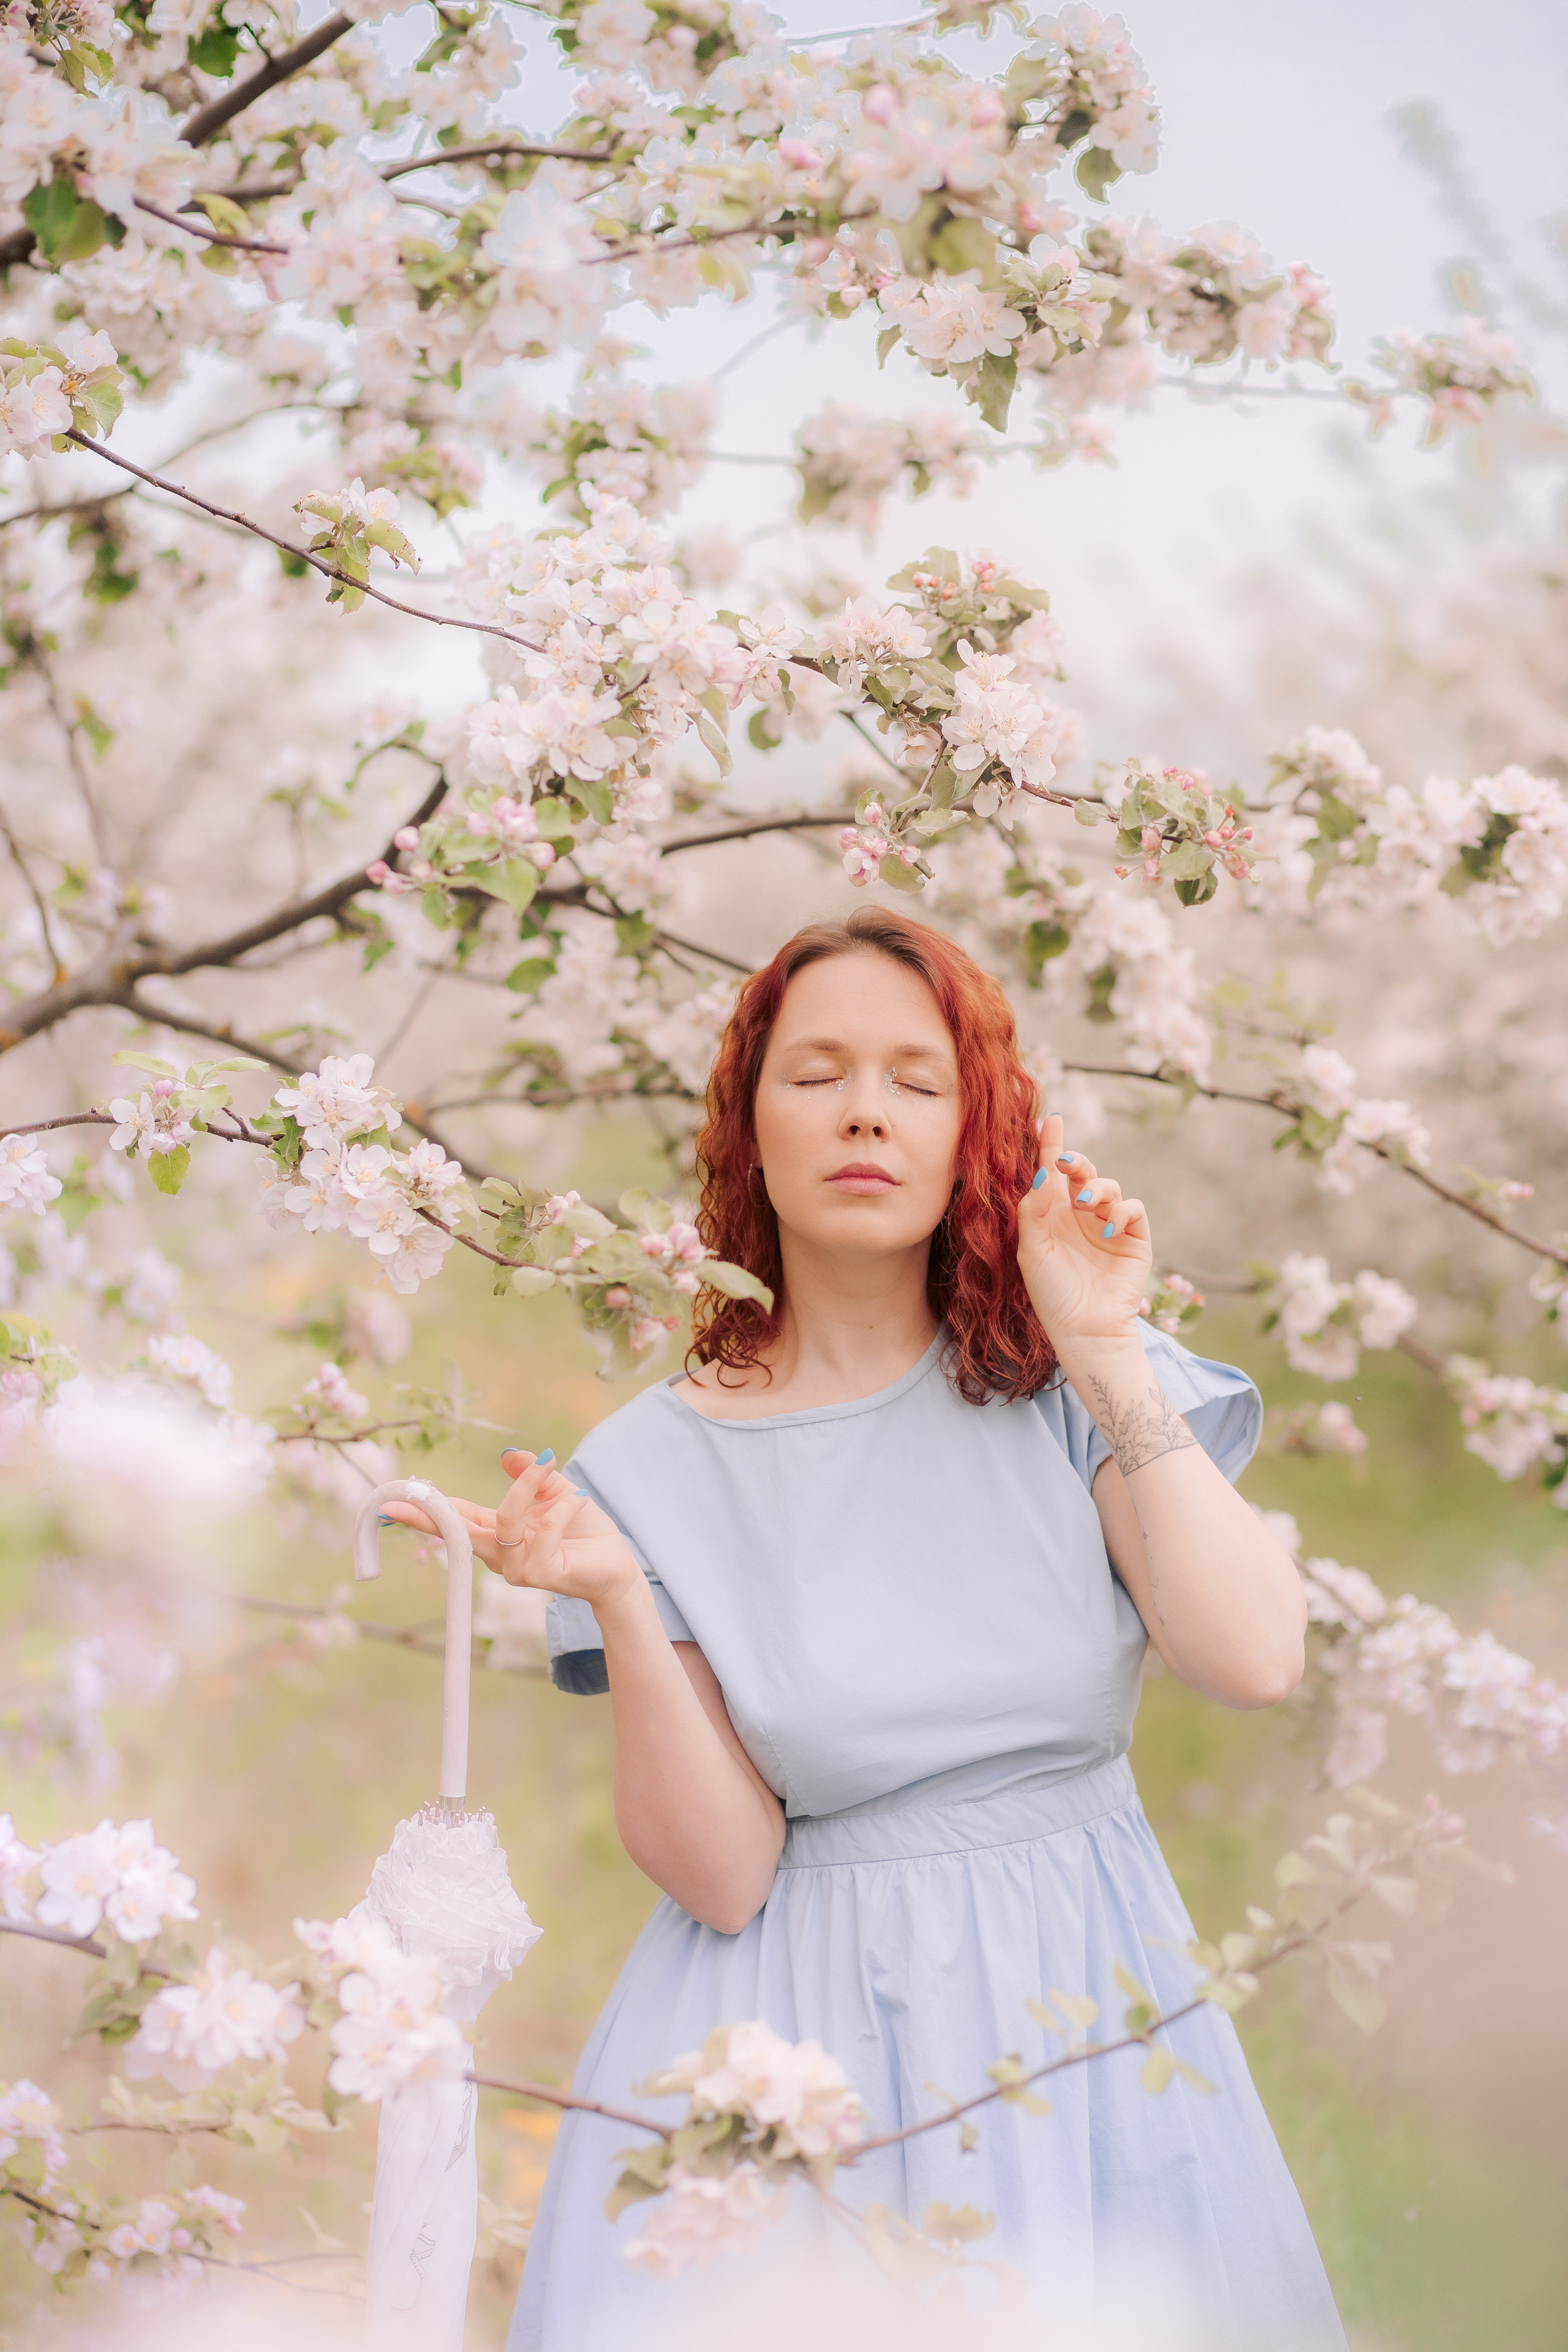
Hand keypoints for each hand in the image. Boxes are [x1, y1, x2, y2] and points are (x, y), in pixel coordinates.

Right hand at [379, 1449, 641, 1612]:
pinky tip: (579, 1499)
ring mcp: (517, 1568)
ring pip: (502, 1525)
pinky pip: (541, 1534)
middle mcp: (500, 1555)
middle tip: (401, 1501)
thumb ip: (532, 1475)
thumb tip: (506, 1456)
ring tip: (550, 1468)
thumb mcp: (556, 1492)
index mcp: (497, 1534)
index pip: (455, 1519)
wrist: (616, 1564)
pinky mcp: (542, 1575)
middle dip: (430, 1516)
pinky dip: (560, 1509)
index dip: (426, 1509)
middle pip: (457, 1533)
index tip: (393, 1500)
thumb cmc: (584, 1530)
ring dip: (523, 1491)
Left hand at [1015, 1112, 1152, 1349]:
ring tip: (1086, 1206)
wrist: (1085, 1328)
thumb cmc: (1052, 1294)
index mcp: (1051, 1217)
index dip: (1050, 1146)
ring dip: (1096, 1189)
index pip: (1051, 1175)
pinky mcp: (1133, 1238)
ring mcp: (1108, 1225)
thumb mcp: (1032, 1251)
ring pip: (1108, 1186)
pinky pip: (1131, 1208)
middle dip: (1075, 1161)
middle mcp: (1080, 1216)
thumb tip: (1041, 1172)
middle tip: (1065, 1161)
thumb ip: (1033, 1211)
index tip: (1049, 1120)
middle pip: (1081, 1173)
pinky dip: (1120, 1212)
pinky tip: (1106, 1229)